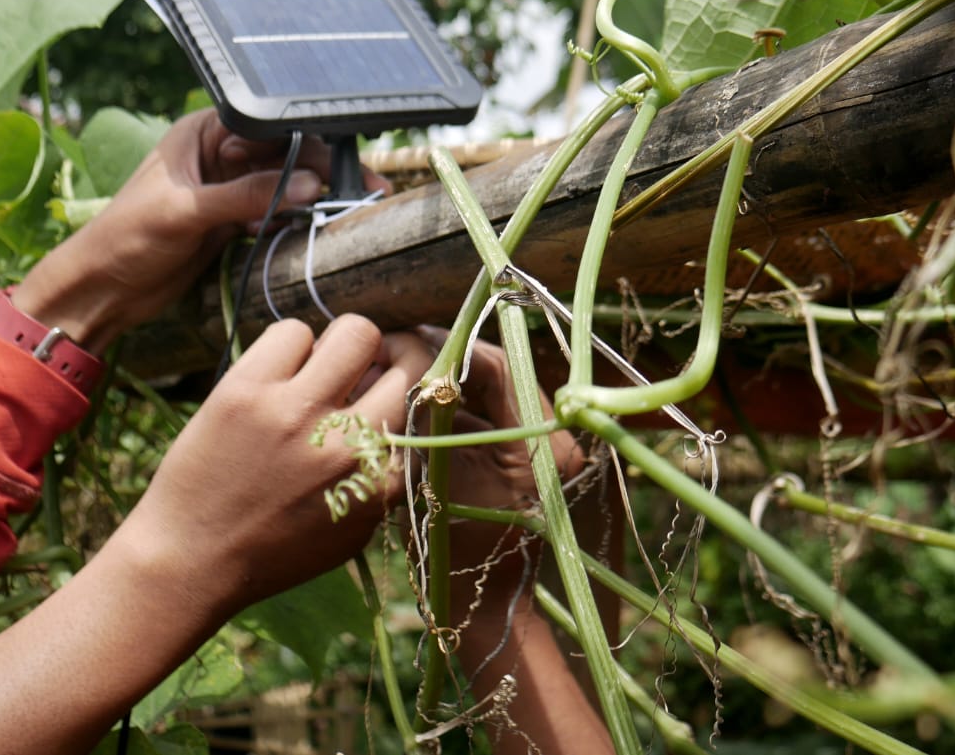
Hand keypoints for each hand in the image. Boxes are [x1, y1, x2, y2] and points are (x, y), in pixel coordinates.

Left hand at [13, 109, 381, 351]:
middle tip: (364, 190)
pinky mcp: (233, 221)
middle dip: (324, 170)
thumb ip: (247, 195)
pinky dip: (298, 219)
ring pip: (285, 184)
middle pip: (285, 154)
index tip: (346, 160)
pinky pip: (275, 213)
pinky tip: (325, 226)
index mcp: (203, 132)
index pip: (268, 125)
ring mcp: (228, 189)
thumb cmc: (125, 239)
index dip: (310, 139)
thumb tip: (310, 187)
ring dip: (317, 197)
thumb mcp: (187, 212)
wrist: (100, 291)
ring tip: (357, 208)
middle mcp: (220, 154)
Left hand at [110, 314, 431, 618]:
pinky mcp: (245, 391)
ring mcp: (295, 413)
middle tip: (364, 363)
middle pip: (406, 356)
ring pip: (353, 331)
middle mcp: (347, 444)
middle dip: (391, 353)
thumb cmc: (273, 549)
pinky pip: (291, 331)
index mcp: (380, 480)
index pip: (426, 400)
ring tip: (315, 370)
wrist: (189, 562)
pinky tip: (275, 375)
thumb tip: (398, 403)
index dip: (410, 382)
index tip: (393, 379)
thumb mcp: (354, 527)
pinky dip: (289, 347)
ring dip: (339, 346)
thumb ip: (385, 472)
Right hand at [393, 334, 583, 627]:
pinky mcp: (529, 459)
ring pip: (491, 393)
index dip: (448, 349)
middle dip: (445, 363)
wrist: (481, 612)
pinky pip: (490, 418)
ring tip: (400, 377)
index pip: (496, 367)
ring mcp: (546, 448)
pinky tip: (415, 407)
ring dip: (447, 384)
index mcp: (545, 442)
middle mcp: (557, 437)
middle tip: (398, 353)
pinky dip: (455, 410)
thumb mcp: (433, 476)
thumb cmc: (455, 554)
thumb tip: (410, 360)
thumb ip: (429, 417)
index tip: (405, 341)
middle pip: (495, 375)